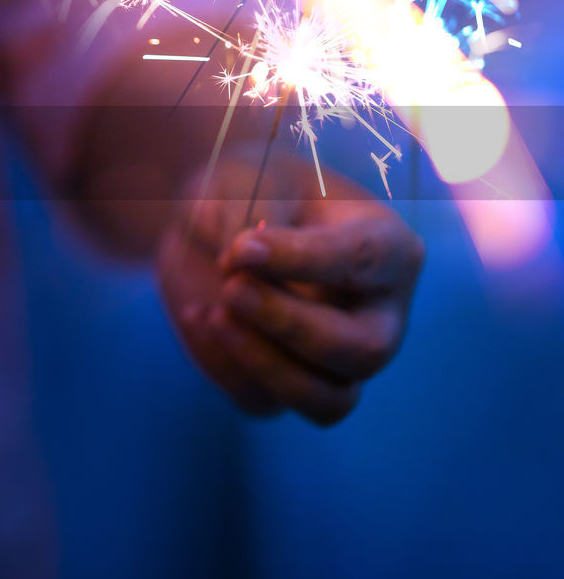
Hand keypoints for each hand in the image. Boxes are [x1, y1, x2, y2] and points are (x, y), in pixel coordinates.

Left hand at [157, 158, 422, 424]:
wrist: (210, 224)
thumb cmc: (244, 190)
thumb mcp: (240, 178)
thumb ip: (240, 209)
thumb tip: (233, 257)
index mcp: (385, 247)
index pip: (364, 260)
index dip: (301, 258)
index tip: (242, 247)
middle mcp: (377, 314)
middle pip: (364, 350)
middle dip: (291, 324)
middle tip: (231, 286)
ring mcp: (337, 360)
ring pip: (328, 401)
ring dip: (265, 365)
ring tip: (213, 312)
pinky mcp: (285, 386)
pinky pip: (263, 402)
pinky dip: (222, 366)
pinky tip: (196, 315)